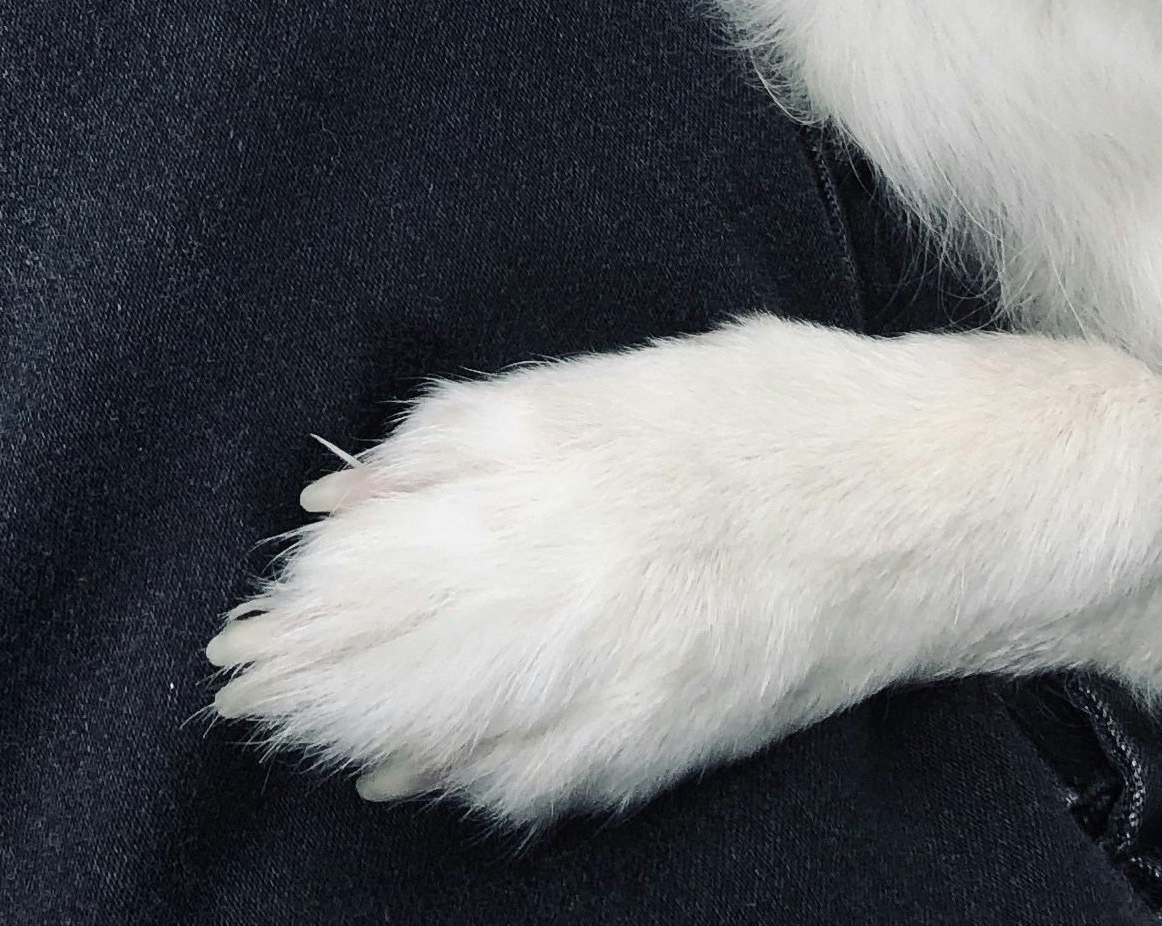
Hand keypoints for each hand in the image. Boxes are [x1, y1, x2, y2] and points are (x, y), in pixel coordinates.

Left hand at [206, 328, 900, 823]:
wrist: (929, 498)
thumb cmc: (770, 410)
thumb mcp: (608, 381)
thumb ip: (464, 438)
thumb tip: (344, 494)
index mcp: (547, 447)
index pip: (376, 537)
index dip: (297, 593)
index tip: (239, 617)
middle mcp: (566, 557)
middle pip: (387, 638)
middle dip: (296, 673)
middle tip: (232, 684)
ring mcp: (613, 658)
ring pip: (440, 717)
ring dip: (349, 731)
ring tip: (289, 726)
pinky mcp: (660, 732)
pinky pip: (526, 776)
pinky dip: (452, 780)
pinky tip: (403, 776)